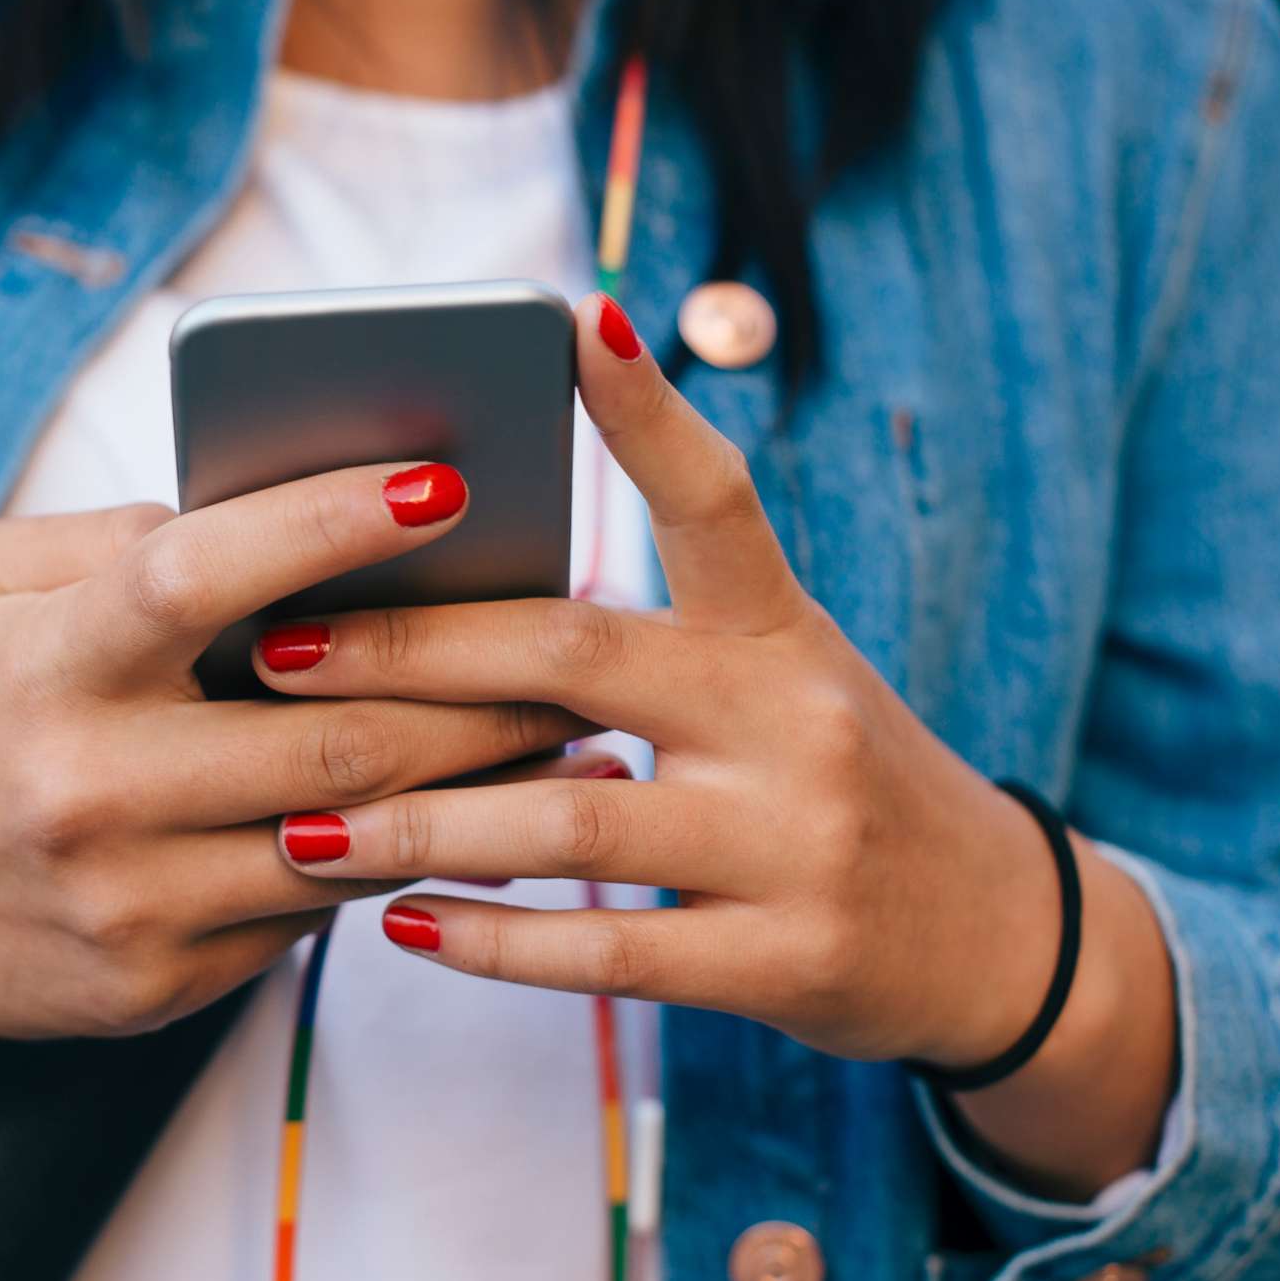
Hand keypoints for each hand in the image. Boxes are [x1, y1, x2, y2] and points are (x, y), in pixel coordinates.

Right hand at [0, 463, 582, 1100]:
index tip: (448, 478)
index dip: (327, 522)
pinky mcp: (155, 986)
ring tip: (575, 731)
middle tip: (581, 636)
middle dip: (477, 688)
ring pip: (347, 838)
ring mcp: (124, 903)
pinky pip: (314, 912)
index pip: (199, 576)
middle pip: (328, 736)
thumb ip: (126, 539)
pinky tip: (478, 817)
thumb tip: (293, 509)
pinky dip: (402, 855)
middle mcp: (83, 789)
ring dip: (480, 788)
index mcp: (43, 663)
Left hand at [259, 295, 1177, 1198]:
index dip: (645, 410)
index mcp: (785, 629)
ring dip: (420, 821)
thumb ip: (653, 636)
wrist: (998, 935)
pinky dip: (494, 940)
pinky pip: (609, 949)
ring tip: (301, 822)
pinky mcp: (785, 962)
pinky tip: (400, 924)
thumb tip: (458, 586)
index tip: (569, 319)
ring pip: (573, 818)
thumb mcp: (782, 676)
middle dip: (414, 650)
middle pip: (577, 655)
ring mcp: (796, 844)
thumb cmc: (837, 778)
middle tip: (281, 646)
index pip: (715, 496)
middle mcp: (796, 718)